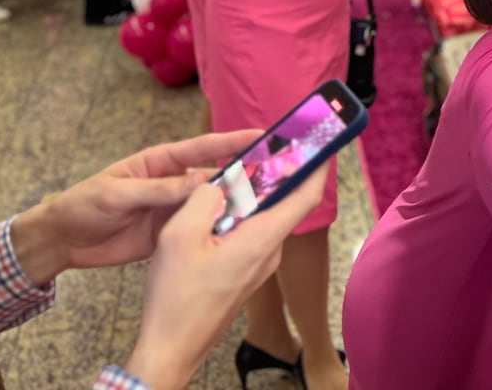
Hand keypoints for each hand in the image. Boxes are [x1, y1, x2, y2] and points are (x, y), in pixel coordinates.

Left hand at [10, 131, 261, 285]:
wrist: (62, 241)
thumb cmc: (84, 205)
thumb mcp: (118, 194)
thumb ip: (158, 189)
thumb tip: (201, 182)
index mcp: (161, 162)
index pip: (203, 148)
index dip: (233, 142)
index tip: (263, 136)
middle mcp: (174, 182)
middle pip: (215, 176)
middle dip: (244, 173)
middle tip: (277, 174)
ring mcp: (174, 209)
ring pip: (211, 204)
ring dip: (234, 205)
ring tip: (266, 206)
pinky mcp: (170, 233)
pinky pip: (199, 229)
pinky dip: (217, 231)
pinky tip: (238, 233)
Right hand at [123, 165, 326, 389]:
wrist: (171, 349)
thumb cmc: (176, 297)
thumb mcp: (179, 236)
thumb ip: (203, 199)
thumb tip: (219, 183)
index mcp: (262, 239)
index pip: (305, 196)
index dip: (316, 167)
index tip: (320, 143)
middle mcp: (269, 252)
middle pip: (285, 204)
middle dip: (279, 175)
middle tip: (266, 148)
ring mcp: (259, 266)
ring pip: (265, 220)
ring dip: (255, 197)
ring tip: (235, 175)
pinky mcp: (246, 276)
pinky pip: (252, 237)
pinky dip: (243, 218)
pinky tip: (218, 212)